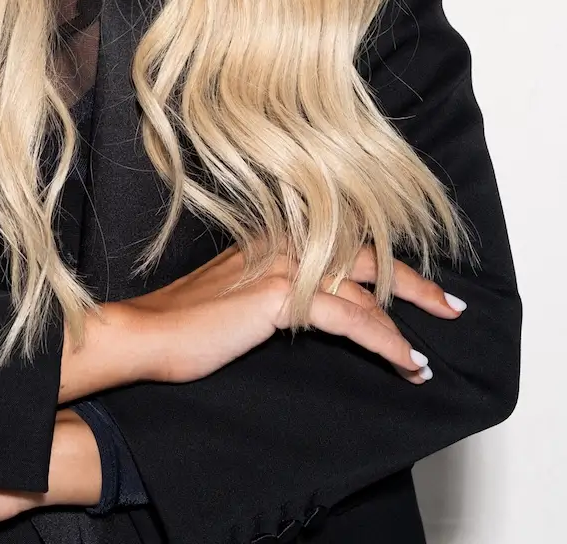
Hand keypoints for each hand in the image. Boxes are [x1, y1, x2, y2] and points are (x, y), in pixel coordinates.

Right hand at [126, 242, 464, 387]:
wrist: (149, 334)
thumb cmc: (185, 325)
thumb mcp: (238, 296)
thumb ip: (274, 289)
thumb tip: (312, 307)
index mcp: (274, 236)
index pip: (344, 241)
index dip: (385, 261)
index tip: (415, 283)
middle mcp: (284, 241)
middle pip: (367, 254)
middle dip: (414, 281)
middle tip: (450, 306)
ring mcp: (285, 265)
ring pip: (366, 288)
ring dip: (405, 324)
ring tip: (426, 354)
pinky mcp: (284, 297)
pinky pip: (353, 319)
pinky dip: (386, 342)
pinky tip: (405, 361)